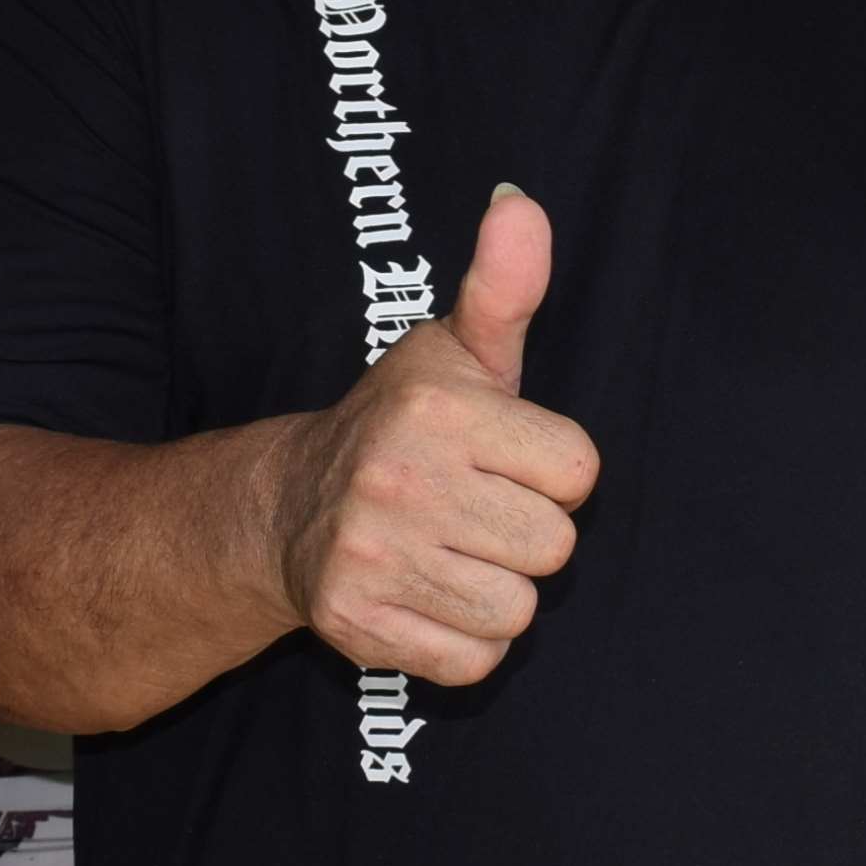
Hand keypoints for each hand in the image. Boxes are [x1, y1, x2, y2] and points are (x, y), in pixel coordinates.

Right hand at [269, 186, 598, 684]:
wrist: (286, 508)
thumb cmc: (401, 427)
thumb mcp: (455, 352)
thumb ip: (504, 285)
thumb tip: (522, 204)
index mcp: (438, 409)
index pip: (578, 470)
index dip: (551, 471)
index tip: (504, 460)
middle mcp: (400, 480)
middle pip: (554, 548)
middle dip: (525, 534)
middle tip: (475, 511)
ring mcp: (372, 558)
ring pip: (516, 610)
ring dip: (495, 590)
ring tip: (452, 553)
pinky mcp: (356, 626)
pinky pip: (474, 662)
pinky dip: (463, 641)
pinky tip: (431, 596)